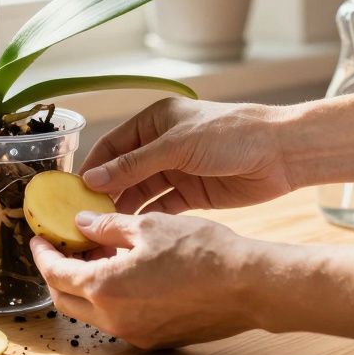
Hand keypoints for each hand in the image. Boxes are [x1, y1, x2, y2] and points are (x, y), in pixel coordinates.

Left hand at [29, 211, 259, 348]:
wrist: (247, 286)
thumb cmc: (201, 251)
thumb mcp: (148, 225)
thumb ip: (108, 225)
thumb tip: (82, 224)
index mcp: (105, 288)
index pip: (56, 273)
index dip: (43, 253)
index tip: (39, 238)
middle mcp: (114, 318)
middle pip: (66, 299)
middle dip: (57, 272)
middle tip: (61, 246)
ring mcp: (135, 334)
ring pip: (91, 312)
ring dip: (85, 284)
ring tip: (98, 252)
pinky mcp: (155, 339)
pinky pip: (118, 319)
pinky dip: (110, 296)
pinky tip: (125, 270)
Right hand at [80, 98, 295, 213]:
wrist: (281, 152)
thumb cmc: (229, 134)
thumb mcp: (176, 146)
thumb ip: (134, 165)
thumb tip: (92, 180)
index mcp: (154, 122)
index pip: (112, 146)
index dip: (93, 168)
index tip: (73, 193)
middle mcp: (161, 145)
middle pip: (124, 172)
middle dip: (106, 193)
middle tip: (86, 219)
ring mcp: (177, 170)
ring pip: (141, 192)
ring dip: (125, 208)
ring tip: (106, 230)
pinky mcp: (192, 193)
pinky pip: (162, 206)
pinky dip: (148, 218)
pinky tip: (133, 232)